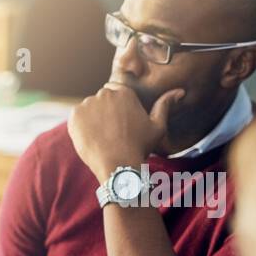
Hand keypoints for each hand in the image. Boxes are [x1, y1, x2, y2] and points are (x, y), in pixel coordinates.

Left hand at [67, 83, 183, 183]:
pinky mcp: (75, 115)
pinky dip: (80, 126)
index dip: (115, 108)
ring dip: (92, 118)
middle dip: (104, 112)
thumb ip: (165, 105)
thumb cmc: (139, 147)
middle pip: (101, 99)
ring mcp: (89, 104)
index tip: (117, 122)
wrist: (117, 164)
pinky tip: (91, 138)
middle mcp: (106, 94)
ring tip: (101, 137)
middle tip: (110, 132)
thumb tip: (180, 91)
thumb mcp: (157, 126)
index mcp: (125, 92)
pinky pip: (76, 117)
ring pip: (88, 108)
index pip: (115, 92)